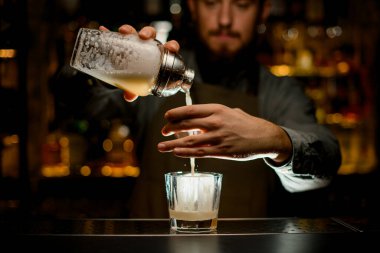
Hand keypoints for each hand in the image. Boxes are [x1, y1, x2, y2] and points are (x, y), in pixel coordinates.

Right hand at [99, 25, 179, 101]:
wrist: (128, 72)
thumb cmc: (141, 76)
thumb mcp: (140, 83)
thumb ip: (136, 89)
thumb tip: (128, 97)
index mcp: (159, 54)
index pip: (169, 46)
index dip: (172, 45)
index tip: (170, 48)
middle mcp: (148, 44)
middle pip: (151, 34)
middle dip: (148, 33)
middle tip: (142, 37)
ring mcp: (135, 40)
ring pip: (134, 31)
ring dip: (130, 30)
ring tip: (123, 32)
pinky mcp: (122, 40)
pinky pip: (116, 35)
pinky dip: (109, 32)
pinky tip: (104, 30)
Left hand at [157, 104, 292, 162]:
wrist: (265, 137)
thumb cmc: (248, 124)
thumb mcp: (232, 112)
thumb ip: (216, 114)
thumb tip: (201, 118)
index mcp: (218, 110)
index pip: (190, 110)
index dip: (175, 114)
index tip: (166, 117)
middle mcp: (216, 122)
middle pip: (186, 124)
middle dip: (171, 128)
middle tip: (163, 132)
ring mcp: (218, 137)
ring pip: (189, 140)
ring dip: (172, 144)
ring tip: (160, 146)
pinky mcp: (222, 151)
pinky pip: (199, 152)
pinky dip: (185, 152)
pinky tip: (176, 152)